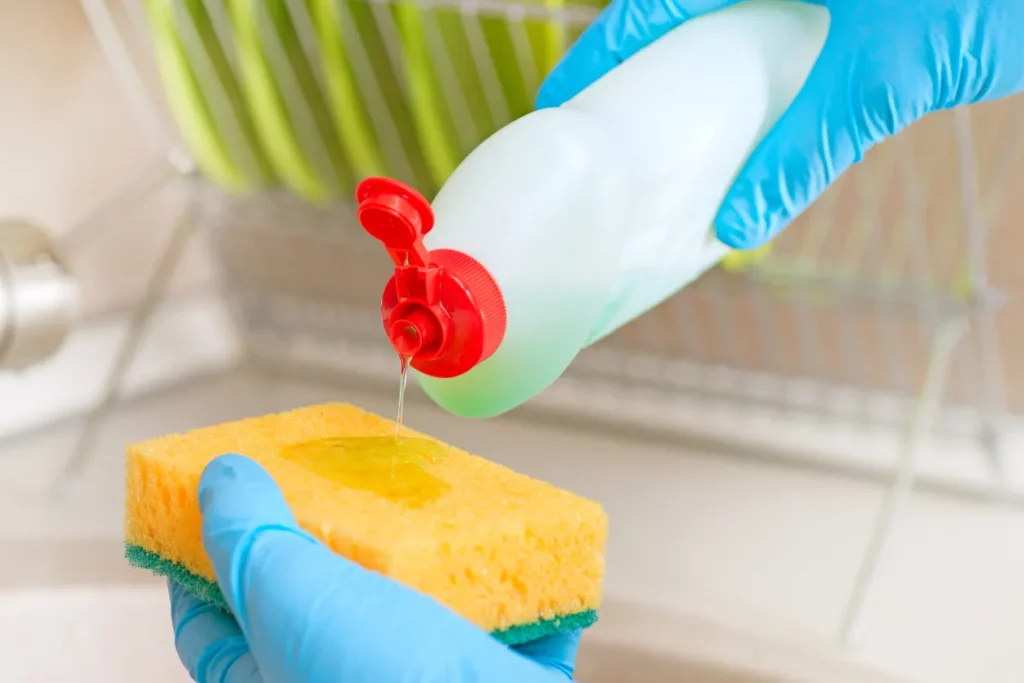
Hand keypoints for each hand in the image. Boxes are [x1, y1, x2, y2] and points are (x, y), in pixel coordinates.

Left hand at [169, 454, 579, 682]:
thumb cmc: (380, 679)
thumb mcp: (293, 594)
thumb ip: (249, 534)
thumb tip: (221, 479)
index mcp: (275, 682)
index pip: (211, 627)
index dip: (202, 564)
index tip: (213, 510)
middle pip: (320, 608)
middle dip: (328, 546)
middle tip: (327, 489)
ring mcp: (418, 681)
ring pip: (415, 612)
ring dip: (423, 561)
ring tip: (420, 506)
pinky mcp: (490, 672)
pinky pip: (504, 622)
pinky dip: (510, 584)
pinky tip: (506, 541)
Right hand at [537, 0, 1023, 248]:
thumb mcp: (891, 70)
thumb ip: (810, 144)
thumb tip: (738, 225)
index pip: (652, 4)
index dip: (599, 56)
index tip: (557, 107)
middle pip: (681, 23)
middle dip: (639, 79)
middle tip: (602, 144)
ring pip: (731, 38)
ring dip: (697, 93)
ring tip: (659, 154)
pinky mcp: (849, 11)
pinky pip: (781, 52)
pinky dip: (757, 96)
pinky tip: (747, 142)